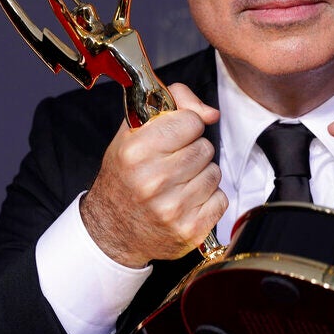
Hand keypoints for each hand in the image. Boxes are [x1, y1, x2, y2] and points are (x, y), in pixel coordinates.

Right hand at [80, 83, 226, 267]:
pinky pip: (221, 199)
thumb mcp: (133, 131)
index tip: (172, 136)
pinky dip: (208, 199)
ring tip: (177, 184)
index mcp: (136, 152)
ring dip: (200, 175)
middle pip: (205, 147)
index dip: (185, 126)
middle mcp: (153, 181)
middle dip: (192, 151)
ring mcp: (173, 208)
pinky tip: (186, 202)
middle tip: (171, 164)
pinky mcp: (190, 230)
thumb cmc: (125, 176)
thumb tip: (211, 114)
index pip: (191, 121)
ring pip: (215, 173)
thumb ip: (173, 103)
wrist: (112, 231)